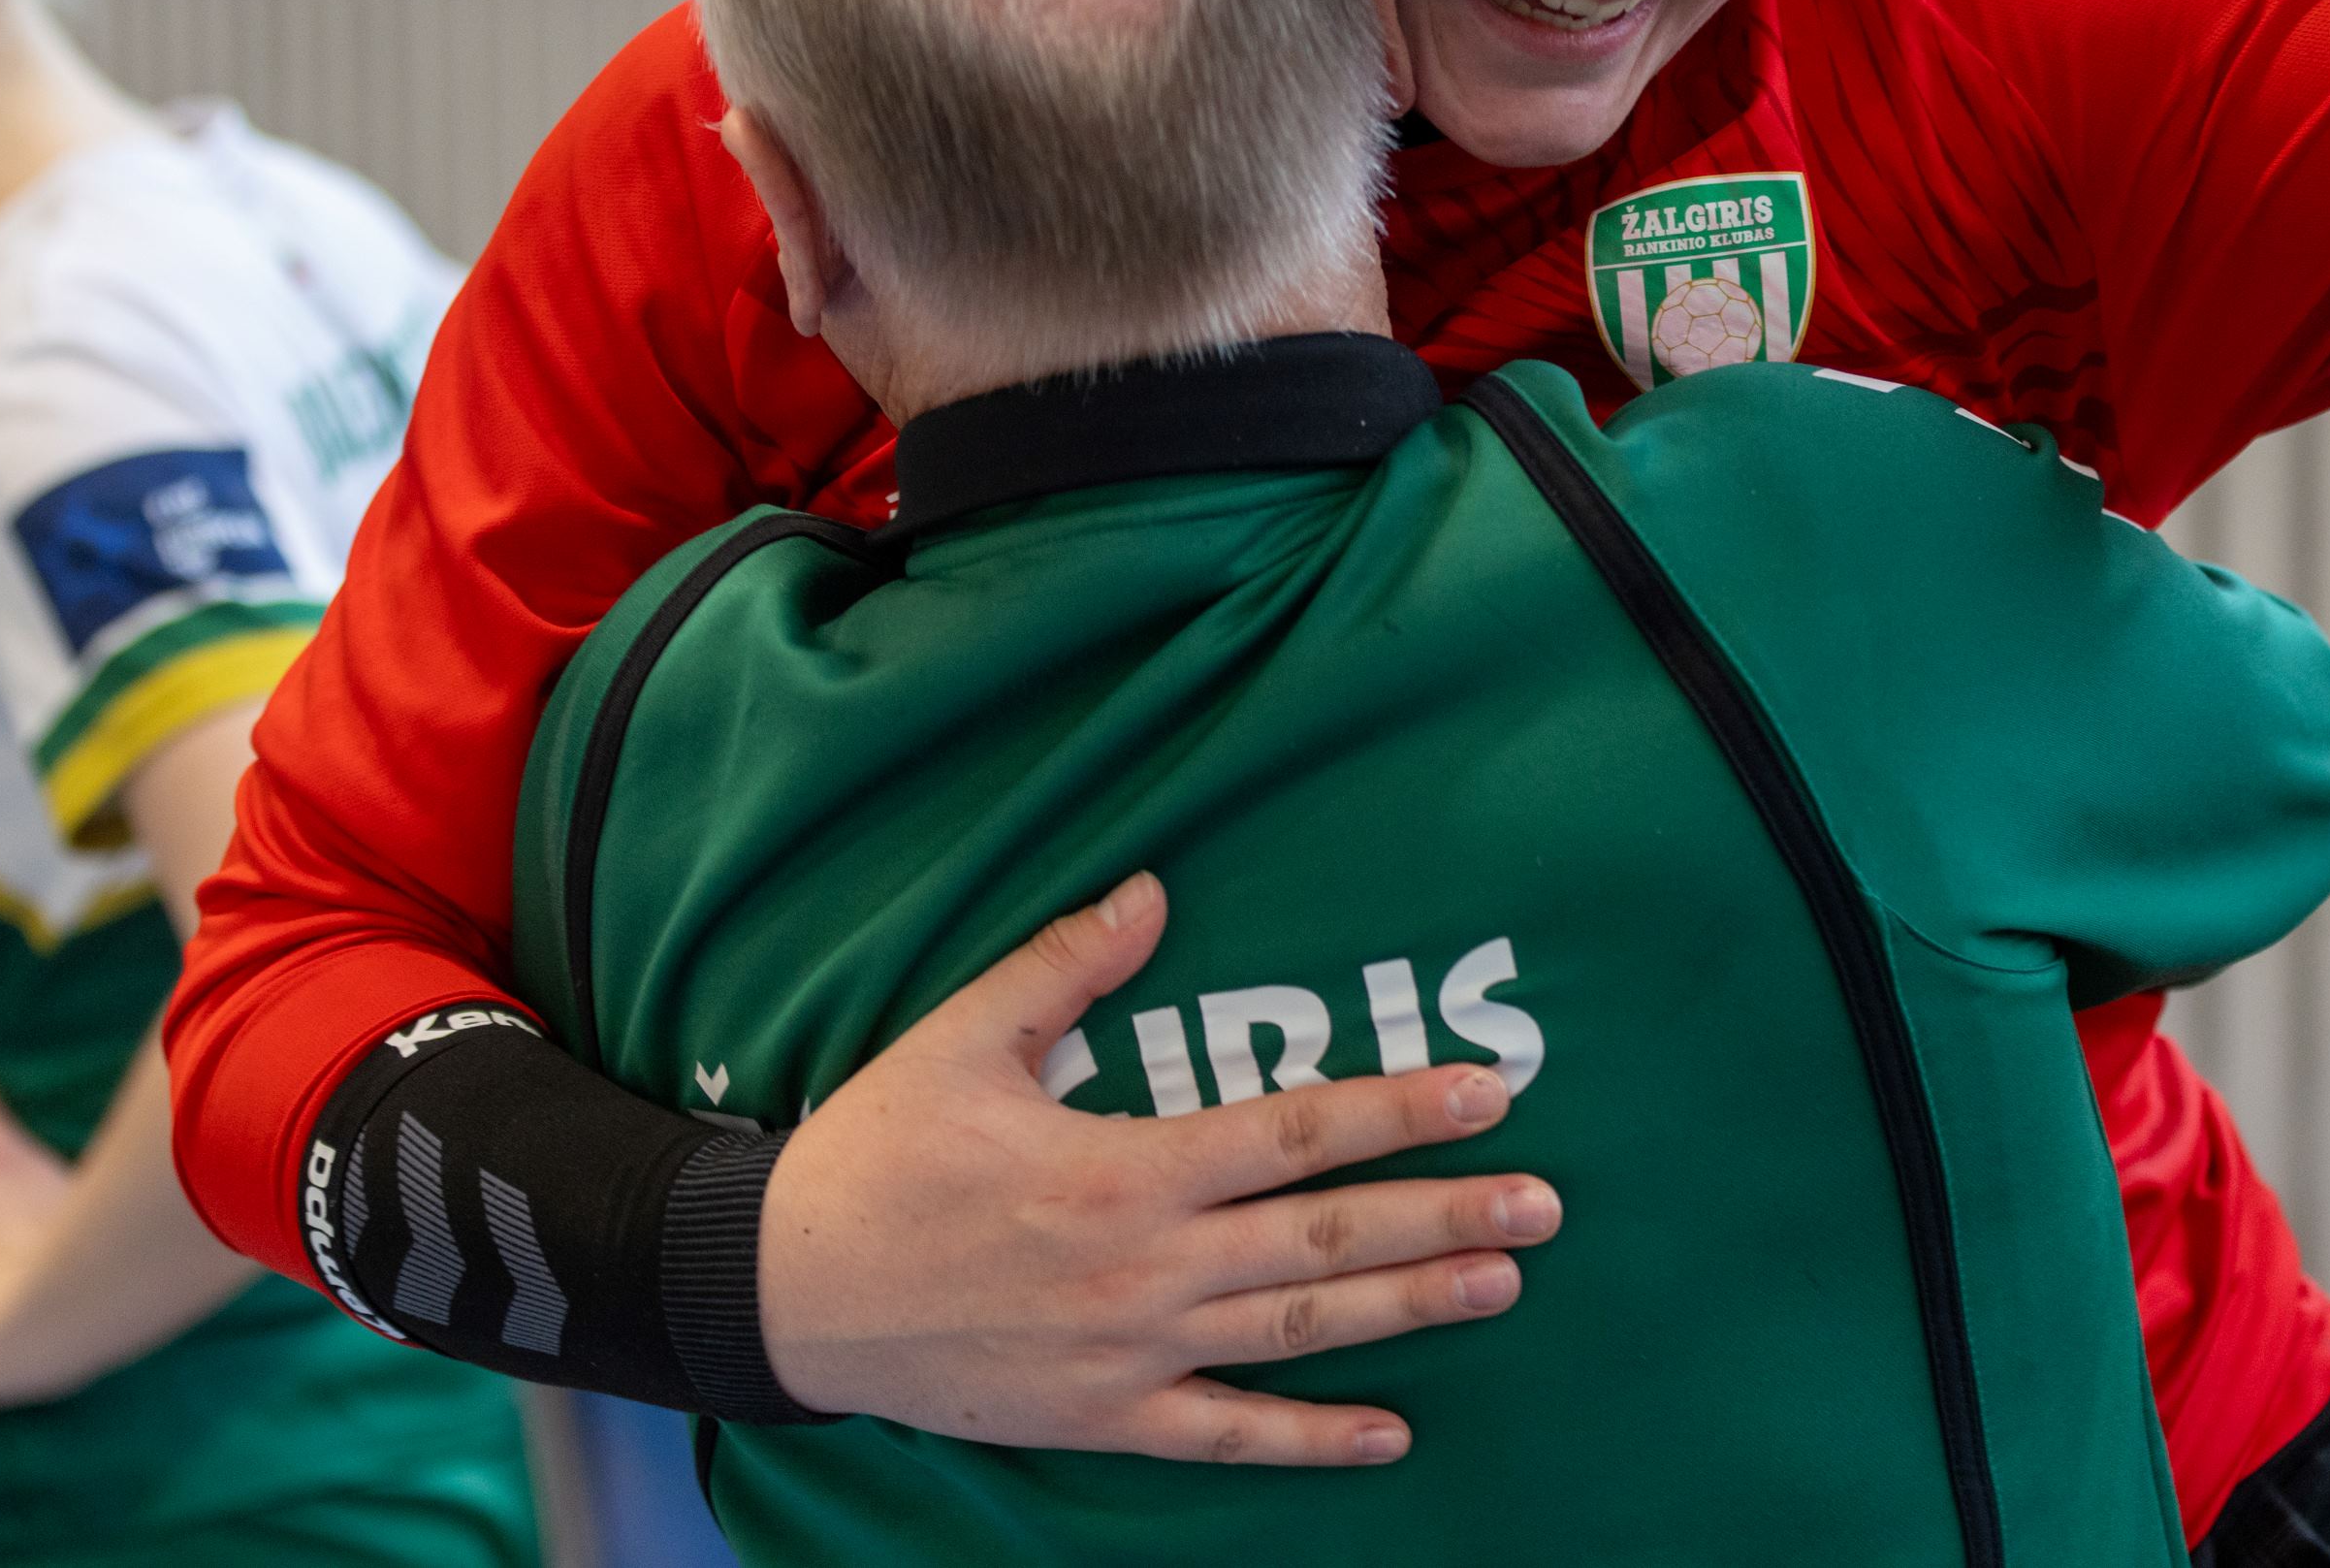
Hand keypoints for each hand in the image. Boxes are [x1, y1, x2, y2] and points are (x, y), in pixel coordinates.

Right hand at [758, 872, 1561, 1464]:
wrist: (785, 1292)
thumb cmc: (876, 1155)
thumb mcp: (964, 1038)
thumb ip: (1069, 965)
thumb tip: (1155, 890)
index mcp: (1124, 1164)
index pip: (1295, 1130)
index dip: (1401, 1110)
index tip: (1489, 1092)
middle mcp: (1146, 1264)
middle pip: (1326, 1235)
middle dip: (1444, 1216)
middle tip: (1544, 1203)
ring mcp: (1131, 1350)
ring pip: (1299, 1330)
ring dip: (1408, 1307)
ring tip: (1501, 1286)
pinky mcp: (1103, 1416)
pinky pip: (1226, 1433)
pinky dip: (1310, 1439)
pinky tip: (1389, 1437)